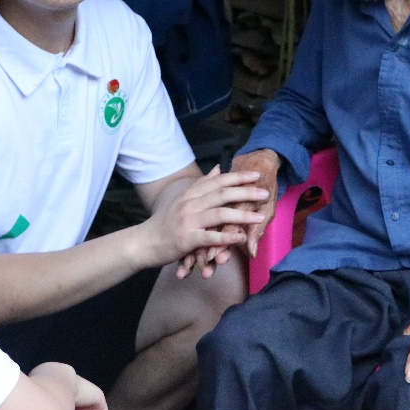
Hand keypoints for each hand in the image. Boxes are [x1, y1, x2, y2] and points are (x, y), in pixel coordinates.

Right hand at [140, 166, 267, 271]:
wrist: (144, 242)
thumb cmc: (165, 222)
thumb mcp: (182, 199)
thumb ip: (201, 184)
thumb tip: (218, 168)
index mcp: (190, 193)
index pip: (218, 181)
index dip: (238, 177)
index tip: (257, 175)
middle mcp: (189, 203)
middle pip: (222, 194)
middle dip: (246, 193)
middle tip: (266, 193)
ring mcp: (188, 220)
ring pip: (219, 214)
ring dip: (242, 215)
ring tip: (260, 217)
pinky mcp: (186, 239)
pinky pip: (210, 236)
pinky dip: (227, 237)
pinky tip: (241, 238)